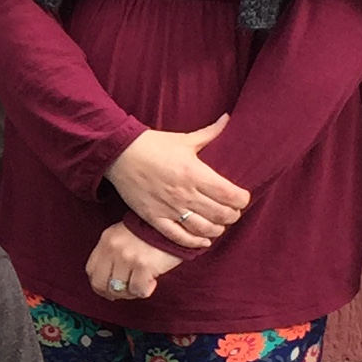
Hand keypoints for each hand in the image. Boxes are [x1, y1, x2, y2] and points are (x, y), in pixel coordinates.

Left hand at [86, 222, 180, 303]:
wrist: (176, 225)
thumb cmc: (152, 232)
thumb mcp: (125, 236)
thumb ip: (113, 254)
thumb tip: (109, 283)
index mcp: (107, 240)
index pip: (91, 270)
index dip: (99, 284)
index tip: (109, 290)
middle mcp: (113, 248)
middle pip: (100, 283)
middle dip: (113, 293)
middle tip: (127, 292)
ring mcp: (127, 257)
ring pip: (120, 290)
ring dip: (132, 292)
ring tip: (142, 283)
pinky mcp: (143, 265)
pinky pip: (138, 290)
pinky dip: (146, 290)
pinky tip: (152, 281)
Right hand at [104, 122, 247, 250]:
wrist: (119, 153)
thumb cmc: (153, 144)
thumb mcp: (184, 139)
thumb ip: (210, 133)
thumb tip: (227, 118)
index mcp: (195, 173)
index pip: (230, 195)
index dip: (241, 200)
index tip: (241, 198)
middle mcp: (185, 193)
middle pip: (221, 214)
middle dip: (232, 216)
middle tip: (232, 212)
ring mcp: (169, 208)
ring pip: (203, 229)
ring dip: (217, 230)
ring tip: (218, 226)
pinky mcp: (154, 218)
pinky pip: (178, 237)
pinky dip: (194, 243)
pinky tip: (203, 241)